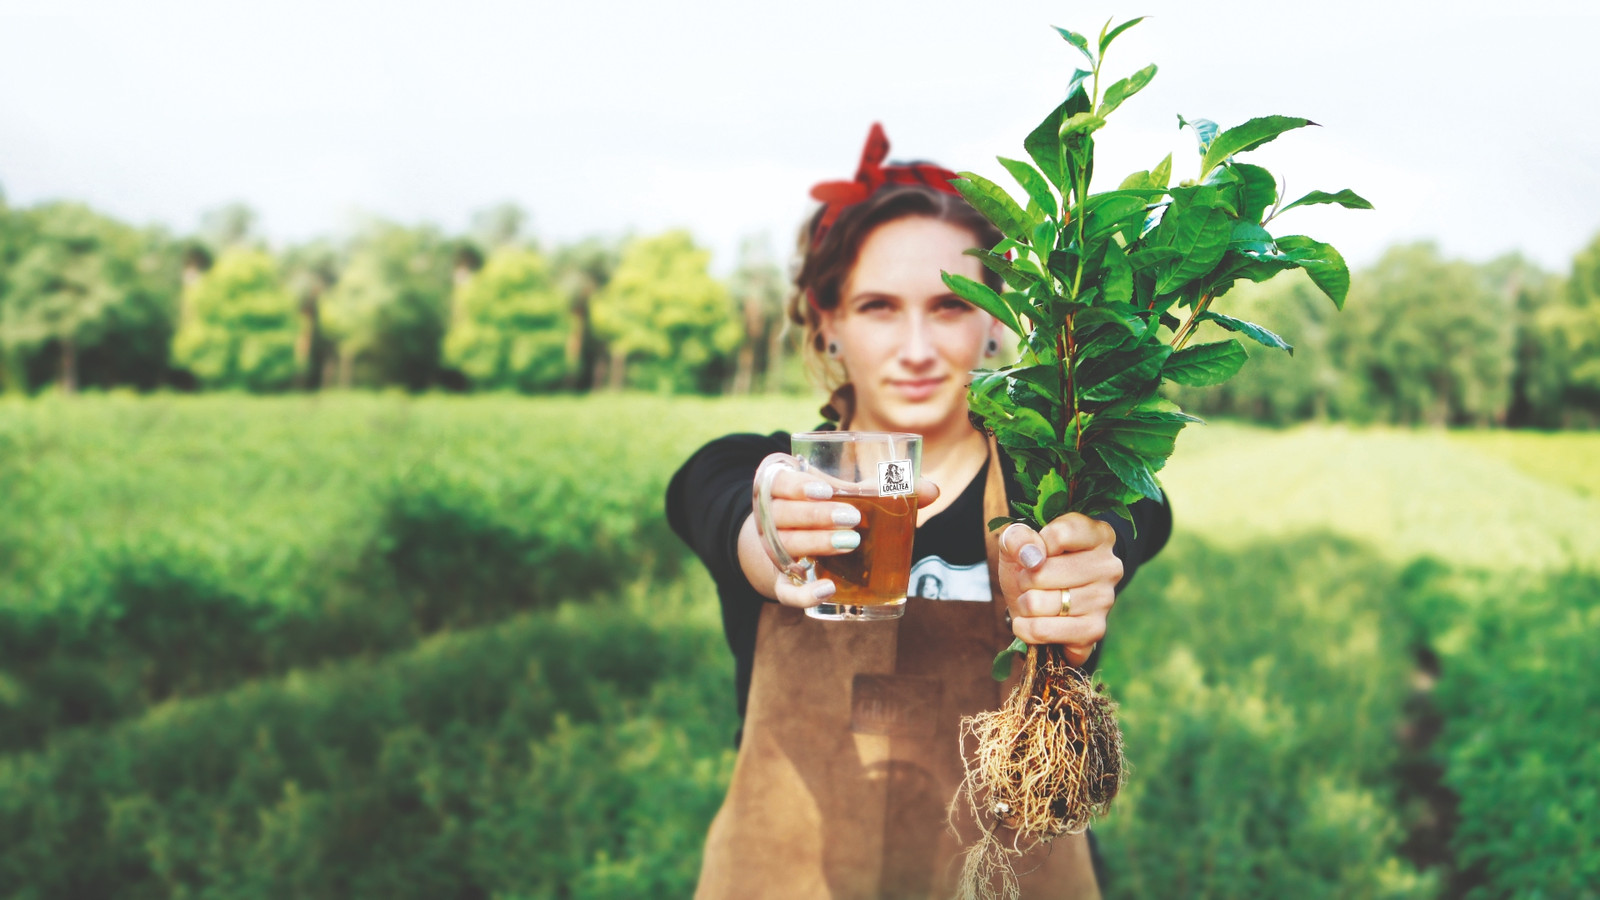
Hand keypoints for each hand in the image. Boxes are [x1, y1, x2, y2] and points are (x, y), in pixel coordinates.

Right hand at [748, 452, 939, 607]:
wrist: (786, 542)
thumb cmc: (820, 508)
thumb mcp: (841, 492)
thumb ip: (880, 489)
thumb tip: (932, 490)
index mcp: (779, 486)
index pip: (780, 483)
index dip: (798, 487)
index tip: (826, 490)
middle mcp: (768, 519)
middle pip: (784, 516)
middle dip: (817, 517)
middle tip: (852, 518)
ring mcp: (772, 552)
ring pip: (786, 548)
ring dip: (816, 544)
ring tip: (849, 543)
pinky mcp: (781, 582)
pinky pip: (786, 592)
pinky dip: (804, 594)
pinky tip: (828, 590)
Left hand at [996, 514, 1122, 665]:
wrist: (1040, 604)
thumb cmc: (1033, 566)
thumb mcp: (1020, 543)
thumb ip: (1018, 537)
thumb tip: (1031, 555)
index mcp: (1098, 535)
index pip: (1059, 536)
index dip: (1033, 547)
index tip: (1035, 554)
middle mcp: (1109, 566)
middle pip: (1043, 572)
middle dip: (1024, 580)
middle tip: (1031, 582)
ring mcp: (1105, 600)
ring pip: (1038, 603)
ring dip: (1024, 604)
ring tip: (1034, 601)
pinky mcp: (1094, 630)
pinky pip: (1042, 630)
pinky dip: (1026, 628)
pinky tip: (1031, 622)